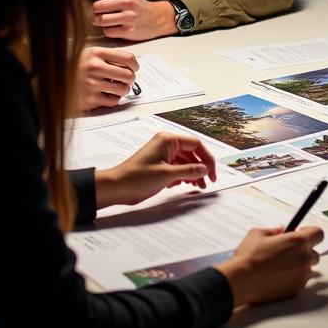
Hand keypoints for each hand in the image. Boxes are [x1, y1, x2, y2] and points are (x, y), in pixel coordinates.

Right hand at [78, 46, 139, 109]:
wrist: (56, 80)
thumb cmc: (77, 67)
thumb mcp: (90, 54)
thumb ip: (109, 56)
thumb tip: (132, 65)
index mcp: (96, 53)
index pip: (127, 58)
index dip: (135, 65)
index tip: (134, 69)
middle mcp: (94, 67)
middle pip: (128, 75)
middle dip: (131, 79)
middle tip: (126, 80)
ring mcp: (91, 84)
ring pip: (123, 89)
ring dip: (123, 89)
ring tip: (117, 87)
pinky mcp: (90, 99)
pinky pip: (114, 101)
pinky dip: (114, 98)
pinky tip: (106, 94)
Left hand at [84, 0, 177, 40]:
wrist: (157, 18)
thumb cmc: (136, 5)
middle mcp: (126, 2)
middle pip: (97, 7)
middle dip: (94, 11)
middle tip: (98, 12)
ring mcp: (128, 17)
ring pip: (101, 20)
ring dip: (100, 21)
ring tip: (105, 20)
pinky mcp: (129, 30)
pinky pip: (108, 31)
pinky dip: (108, 30)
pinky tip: (114, 27)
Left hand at [94, 132, 216, 207]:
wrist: (116, 187)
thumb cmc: (137, 177)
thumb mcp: (167, 175)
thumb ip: (189, 171)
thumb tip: (205, 169)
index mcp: (168, 140)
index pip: (196, 144)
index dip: (207, 159)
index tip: (212, 173)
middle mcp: (166, 144)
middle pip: (192, 153)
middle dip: (201, 167)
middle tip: (208, 181)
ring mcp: (162, 154)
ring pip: (185, 161)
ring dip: (193, 173)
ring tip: (199, 186)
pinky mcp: (159, 164)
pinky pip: (177, 167)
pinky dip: (183, 176)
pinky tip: (184, 185)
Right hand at [215, 226, 323, 306]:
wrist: (242, 281)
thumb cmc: (249, 258)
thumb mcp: (257, 234)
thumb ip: (273, 231)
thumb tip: (278, 231)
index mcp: (298, 241)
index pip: (318, 233)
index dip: (310, 233)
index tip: (302, 234)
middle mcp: (304, 258)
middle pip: (315, 253)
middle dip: (304, 251)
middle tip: (288, 252)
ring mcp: (301, 276)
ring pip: (308, 268)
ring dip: (299, 266)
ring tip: (281, 266)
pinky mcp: (296, 290)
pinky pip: (300, 281)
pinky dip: (293, 279)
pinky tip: (278, 277)